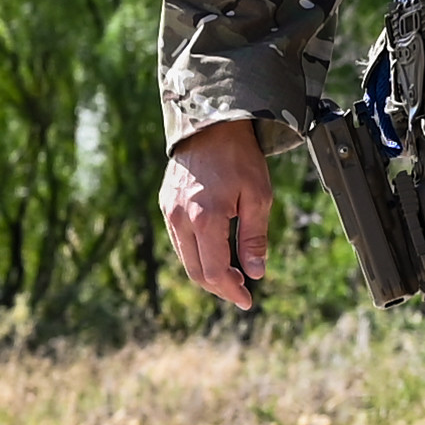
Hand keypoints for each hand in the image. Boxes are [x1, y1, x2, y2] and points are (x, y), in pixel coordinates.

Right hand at [162, 119, 275, 309]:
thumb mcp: (259, 196)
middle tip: (241, 292)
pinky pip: (178, 240)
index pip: (214, 271)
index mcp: (205, 218)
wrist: (210, 124)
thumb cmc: (239, 157)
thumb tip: (257, 273)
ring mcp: (169, 211)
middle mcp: (181, 218)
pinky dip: (196, 254)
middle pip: (195, 271)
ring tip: (233, 275)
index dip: (231, 291)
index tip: (247, 300)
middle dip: (219, 287)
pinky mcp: (165, 204)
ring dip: (206, 273)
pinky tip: (215, 253)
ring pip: (184, 258)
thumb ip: (254, 238)